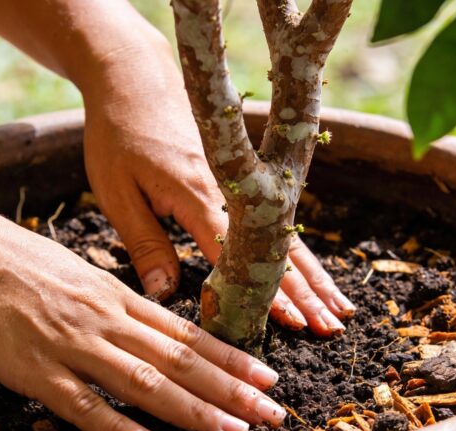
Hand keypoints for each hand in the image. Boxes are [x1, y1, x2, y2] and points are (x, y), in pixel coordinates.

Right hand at [0, 204, 285, 430]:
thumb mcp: (68, 272)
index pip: (185, 330)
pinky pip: (84, 403)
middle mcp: (102, 317)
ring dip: (194, 410)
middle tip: (273, 415)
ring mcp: (69, 342)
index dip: (230, 358)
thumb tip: (137, 326)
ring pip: (145, 381)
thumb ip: (104, 302)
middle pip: (180, 358)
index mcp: (111, 294)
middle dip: (231, 390)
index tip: (266, 377)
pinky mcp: (31, 367)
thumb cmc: (2, 257)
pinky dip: (121, 427)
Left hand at [80, 37, 355, 336]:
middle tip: (331, 328)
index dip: (267, 293)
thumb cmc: (119, 134)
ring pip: (288, 237)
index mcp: (199, 195)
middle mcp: (232, 190)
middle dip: (306, 292)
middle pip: (278, 249)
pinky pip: (280, 221)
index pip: (240, 255)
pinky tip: (316, 276)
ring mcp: (243, 182)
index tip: (293, 323)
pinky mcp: (244, 178)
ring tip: (339, 311)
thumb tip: (167, 295)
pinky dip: (301, 253)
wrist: (135, 75)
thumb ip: (145, 244)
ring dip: (314, 277)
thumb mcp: (117, 193)